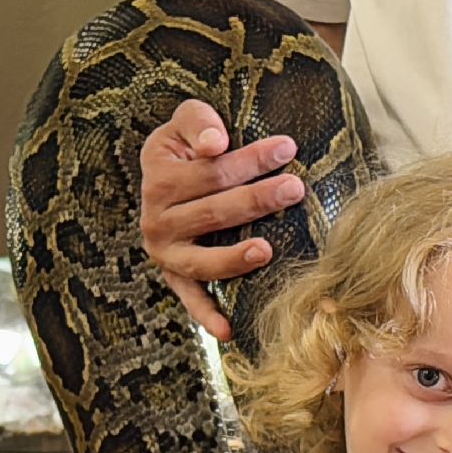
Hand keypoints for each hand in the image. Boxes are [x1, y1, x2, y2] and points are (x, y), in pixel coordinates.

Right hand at [138, 98, 308, 339]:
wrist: (163, 180)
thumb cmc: (186, 149)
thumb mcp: (184, 123)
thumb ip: (198, 121)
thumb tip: (216, 142)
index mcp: (159, 177)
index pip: (211, 170)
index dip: (250, 158)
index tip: (288, 148)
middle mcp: (156, 219)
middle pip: (214, 212)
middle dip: (257, 199)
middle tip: (295, 189)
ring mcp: (167, 253)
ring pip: (205, 258)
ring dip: (236, 257)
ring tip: (267, 250)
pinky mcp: (176, 278)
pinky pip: (191, 300)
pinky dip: (207, 317)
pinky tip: (229, 331)